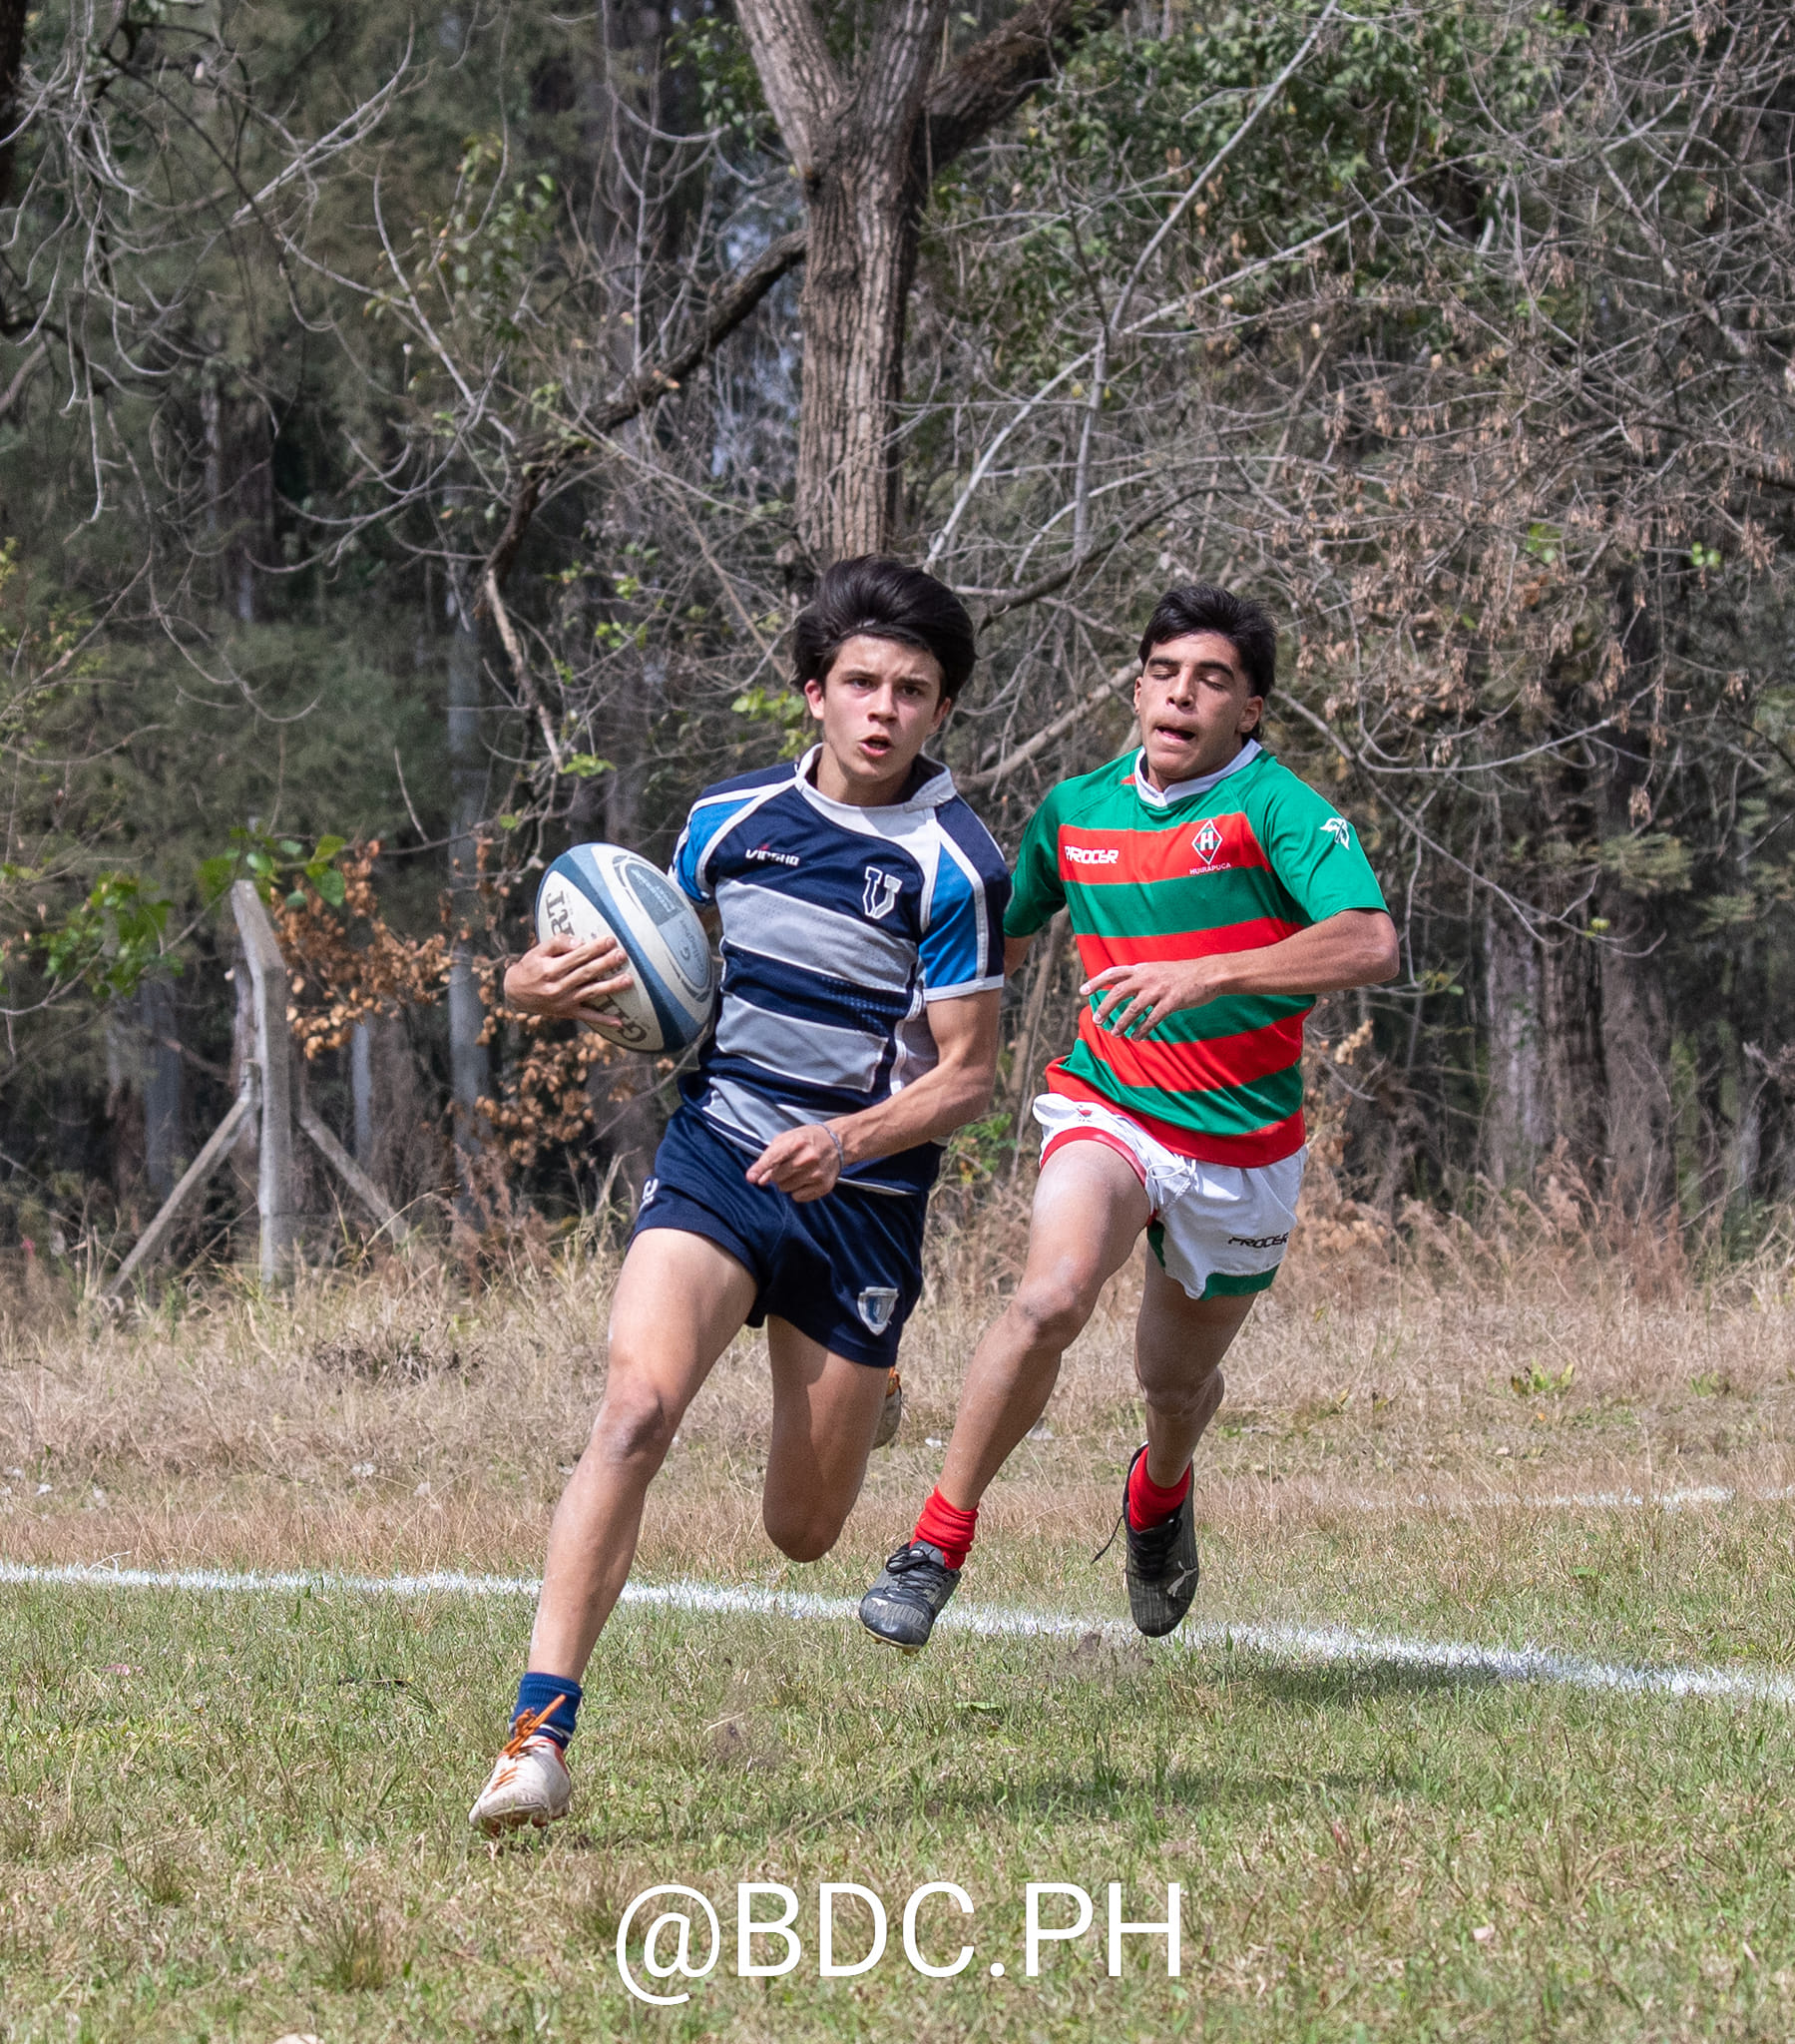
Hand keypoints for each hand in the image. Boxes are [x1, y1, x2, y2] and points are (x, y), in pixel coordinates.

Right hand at [504, 934, 632, 1025]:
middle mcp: (558, 986)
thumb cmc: (530, 967)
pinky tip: (619, 1022)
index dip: (594, 948)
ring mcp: (564, 1001)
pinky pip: (587, 1017)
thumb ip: (558, 943)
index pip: (577, 956)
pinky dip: (603, 1020)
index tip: (611, 940)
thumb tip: (579, 943)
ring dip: (610, 987)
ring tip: (628, 980)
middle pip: (586, 973)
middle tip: (622, 955)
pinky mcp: (568, 1012)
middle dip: (605, 964)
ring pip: (591, 992)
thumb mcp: (538, 951)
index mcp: (550, 969)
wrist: (515, 994)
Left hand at [745, 1122, 844, 1202]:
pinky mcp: (823, 1186)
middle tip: (785, 1166)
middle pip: (776, 1177)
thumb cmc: (808, 1139)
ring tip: (797, 1171)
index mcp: (796, 1143)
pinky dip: (797, 1190)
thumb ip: (770, 1157)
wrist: (837, 1142)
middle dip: (776, 1174)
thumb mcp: (787, 1139)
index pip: (773, 1159)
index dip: (759, 1169)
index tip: (750, 1178)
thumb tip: (758, 1180)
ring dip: (786, 1182)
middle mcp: (807, 1159)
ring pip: (785, 1188)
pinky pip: (798, 1197)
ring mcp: (816, 1174)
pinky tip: (805, 1179)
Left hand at [1082, 958, 1227, 1037]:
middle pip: (1118, 992)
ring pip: (1134, 1008)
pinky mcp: (1172, 1001)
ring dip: (1122, 1022)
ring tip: (1115, 1033)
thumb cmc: (1181, 974)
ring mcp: (1159, 988)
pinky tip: (1137, 1038)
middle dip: (1105, 1007)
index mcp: (1142, 969)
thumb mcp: (1157, 970)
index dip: (1096, 981)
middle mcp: (1147, 977)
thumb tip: (1122, 991)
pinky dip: (1143, 1029)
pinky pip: (1153, 1018)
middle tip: (1097, 1020)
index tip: (1082, 991)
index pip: (1113, 972)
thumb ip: (1140, 978)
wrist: (1208, 973)